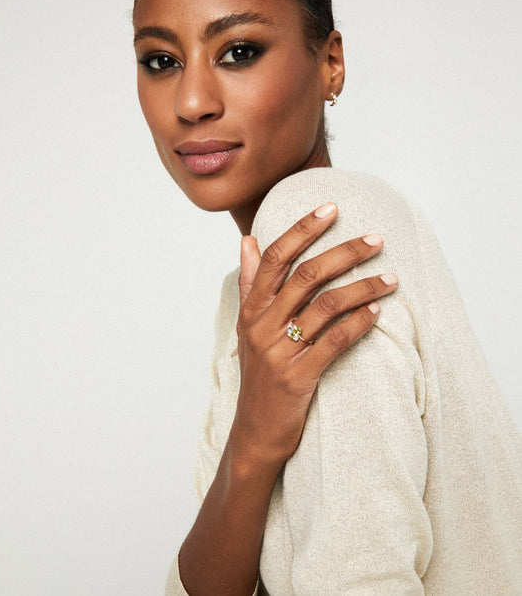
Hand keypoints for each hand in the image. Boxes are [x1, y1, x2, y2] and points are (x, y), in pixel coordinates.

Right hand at [231, 202, 398, 467]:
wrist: (255, 431)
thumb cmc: (257, 373)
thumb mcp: (247, 327)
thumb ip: (251, 283)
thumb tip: (247, 240)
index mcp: (251, 309)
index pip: (275, 257)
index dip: (302, 229)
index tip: (331, 208)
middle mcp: (262, 325)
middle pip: (307, 275)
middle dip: (345, 252)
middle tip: (376, 239)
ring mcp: (279, 352)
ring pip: (327, 306)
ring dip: (364, 287)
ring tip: (392, 279)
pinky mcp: (298, 378)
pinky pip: (335, 342)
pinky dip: (359, 323)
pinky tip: (378, 312)